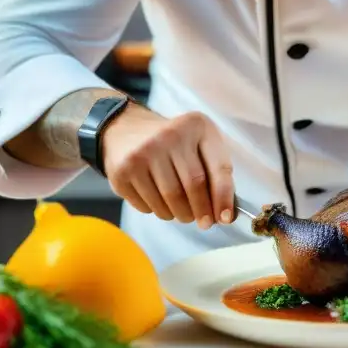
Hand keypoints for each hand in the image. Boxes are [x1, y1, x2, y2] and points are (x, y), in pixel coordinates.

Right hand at [101, 105, 234, 229]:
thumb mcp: (200, 142)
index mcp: (196, 126)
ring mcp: (142, 153)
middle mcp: (169, 136)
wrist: (126, 130)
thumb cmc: (174, 142)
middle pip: (193, 186)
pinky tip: (160, 201)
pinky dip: (158, 211)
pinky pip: (147, 206)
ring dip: (180, 214)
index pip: (218, 168)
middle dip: (202, 211)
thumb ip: (217, 171)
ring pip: (169, 200)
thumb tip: (225, 214)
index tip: (225, 218)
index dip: (224, 197)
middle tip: (204, 222)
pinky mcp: (122, 171)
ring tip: (182, 211)